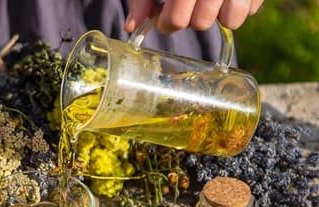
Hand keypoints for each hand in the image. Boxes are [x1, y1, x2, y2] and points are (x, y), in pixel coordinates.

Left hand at [125, 0, 263, 33]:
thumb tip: (132, 26)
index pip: (177, 20)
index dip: (166, 23)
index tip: (162, 17)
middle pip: (201, 22)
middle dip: (190, 18)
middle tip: (186, 4)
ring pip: (231, 20)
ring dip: (218, 15)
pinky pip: (251, 9)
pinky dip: (240, 5)